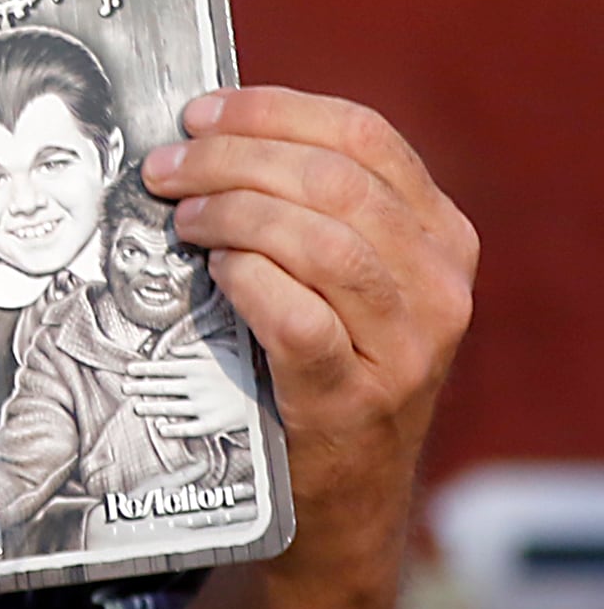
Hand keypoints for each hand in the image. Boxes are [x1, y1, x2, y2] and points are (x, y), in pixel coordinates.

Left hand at [118, 348, 258, 447]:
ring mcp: (203, 407)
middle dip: (140, 387)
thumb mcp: (221, 352)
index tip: (129, 370)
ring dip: (150, 407)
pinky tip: (160, 428)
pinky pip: (186, 428)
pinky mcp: (211, 424)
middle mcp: (196, 387)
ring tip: (136, 407)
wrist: (269, 394)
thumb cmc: (244, 369)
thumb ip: (195, 348)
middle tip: (125, 388)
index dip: (143, 369)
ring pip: (168, 407)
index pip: (162, 367)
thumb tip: (171, 350)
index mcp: (197, 368)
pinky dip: (171, 428)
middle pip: (160, 387)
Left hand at [144, 89, 474, 557]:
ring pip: (321, 242)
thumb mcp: (343, 279)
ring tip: (180, 218)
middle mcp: (439, 284)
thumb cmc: (320, 365)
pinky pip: (298, 317)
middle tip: (166, 168)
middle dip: (233, 160)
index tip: (201, 114)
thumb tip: (209, 134)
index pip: (365, 137)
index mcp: (441, 235)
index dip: (273, 113)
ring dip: (233, 214)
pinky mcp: (355, 398)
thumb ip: (310, 209)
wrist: (339, 495)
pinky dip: (246, 279)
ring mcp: (406, 345)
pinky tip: (211, 269)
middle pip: (334, 182)